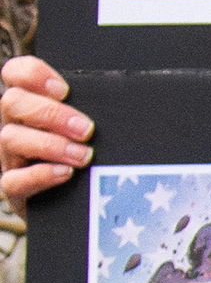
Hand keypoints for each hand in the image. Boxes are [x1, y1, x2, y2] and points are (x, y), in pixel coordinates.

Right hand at [1, 59, 89, 203]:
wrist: (80, 209)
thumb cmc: (90, 161)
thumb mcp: (90, 133)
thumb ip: (92, 114)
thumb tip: (128, 104)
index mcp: (30, 106)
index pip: (16, 73)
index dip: (33, 74)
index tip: (64, 90)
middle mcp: (15, 126)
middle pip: (12, 102)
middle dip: (51, 113)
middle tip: (86, 129)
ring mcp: (11, 158)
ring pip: (10, 137)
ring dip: (50, 144)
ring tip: (84, 156)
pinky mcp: (15, 190)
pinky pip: (12, 180)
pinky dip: (40, 175)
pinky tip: (65, 173)